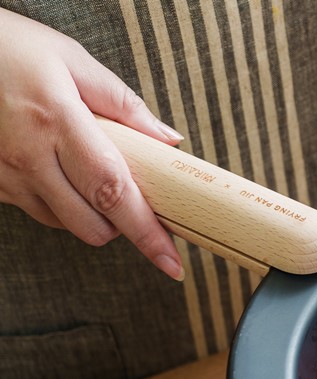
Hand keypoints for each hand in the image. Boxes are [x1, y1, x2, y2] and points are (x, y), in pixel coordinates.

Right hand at [0, 8, 185, 279]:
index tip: (171, 261)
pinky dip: (62, 204)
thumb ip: (124, 104)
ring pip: (65, 224)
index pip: (112, 191)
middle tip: (138, 202)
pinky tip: (63, 173)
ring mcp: (6, 173)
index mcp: (57, 122)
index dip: (146, 232)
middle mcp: (28, 156)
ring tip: (92, 176)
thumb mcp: (73, 61)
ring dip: (91, 215)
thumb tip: (168, 140)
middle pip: (91, 224)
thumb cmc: (13, 50)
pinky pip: (39, 211)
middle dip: (123, 225)